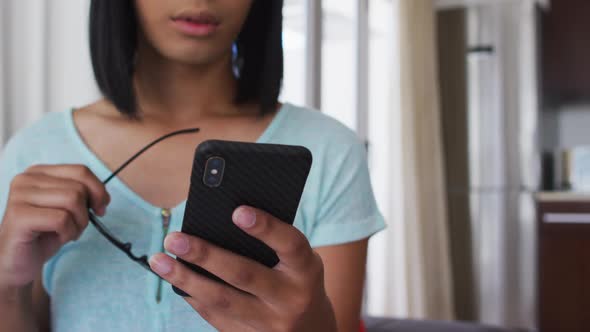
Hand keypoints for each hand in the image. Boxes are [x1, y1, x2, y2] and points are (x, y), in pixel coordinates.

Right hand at [0, 165, 109, 289]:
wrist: (18, 262)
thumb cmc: (45, 234)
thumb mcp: (67, 208)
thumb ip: (83, 194)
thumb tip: (103, 197)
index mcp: (39, 172)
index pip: (81, 171)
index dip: (98, 190)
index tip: (101, 208)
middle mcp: (26, 179)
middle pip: (79, 187)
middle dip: (86, 212)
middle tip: (77, 227)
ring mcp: (20, 195)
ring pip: (72, 200)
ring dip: (78, 223)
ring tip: (67, 232)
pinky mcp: (19, 215)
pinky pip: (61, 219)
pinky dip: (68, 232)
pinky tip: (57, 238)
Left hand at [149, 206, 337, 331]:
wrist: (311, 330)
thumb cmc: (298, 279)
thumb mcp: (299, 261)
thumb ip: (272, 243)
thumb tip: (221, 221)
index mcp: (307, 270)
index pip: (290, 244)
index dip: (266, 228)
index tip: (237, 211)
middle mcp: (290, 299)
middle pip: (244, 274)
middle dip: (206, 255)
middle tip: (174, 238)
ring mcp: (270, 323)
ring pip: (222, 300)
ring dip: (186, 279)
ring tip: (159, 260)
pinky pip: (216, 317)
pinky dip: (193, 297)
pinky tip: (176, 281)